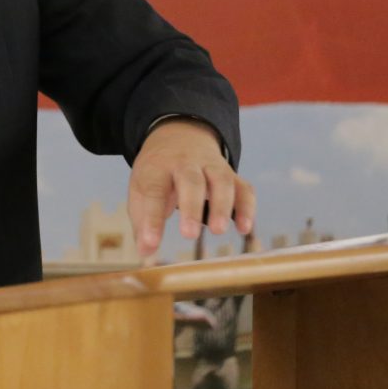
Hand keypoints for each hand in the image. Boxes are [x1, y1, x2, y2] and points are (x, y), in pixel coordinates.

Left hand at [127, 118, 254, 256]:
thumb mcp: (141, 189)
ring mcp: (211, 165)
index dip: (152, 219)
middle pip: (191, 180)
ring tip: (217, 231)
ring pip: (221, 180)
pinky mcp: (231, 174)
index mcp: (157, 166)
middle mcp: (185, 162)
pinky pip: (243, 187)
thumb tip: (144, 253)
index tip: (150, 243)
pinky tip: (244, 228)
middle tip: (188, 235)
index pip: (154, 191)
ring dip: (222, 206)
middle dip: (191, 207)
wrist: (179, 134)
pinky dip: (246, 207)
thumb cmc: (158, 173)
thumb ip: (142, 221)